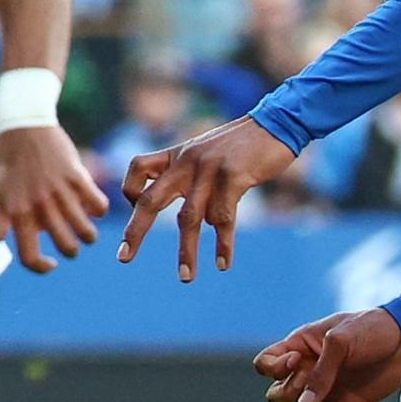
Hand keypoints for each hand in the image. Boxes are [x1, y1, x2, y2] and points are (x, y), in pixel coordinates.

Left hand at [0, 124, 105, 272]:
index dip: (42, 267)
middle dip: (71, 251)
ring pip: (86, 231)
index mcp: (18, 214)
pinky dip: (98, 211)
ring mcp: (60, 191)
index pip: (31, 257)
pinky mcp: (77, 176)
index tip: (50, 263)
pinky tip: (91, 207)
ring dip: (88, 237)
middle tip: (70, 246)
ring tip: (85, 232)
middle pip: (66, 247)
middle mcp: (40, 206)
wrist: (24, 128)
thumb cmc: (8, 168)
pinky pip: (98, 205)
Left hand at [117, 117, 296, 281]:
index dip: (131, 192)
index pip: (137, 168)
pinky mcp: (234, 177)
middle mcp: (187, 161)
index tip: (138, 210)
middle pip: (151, 200)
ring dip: (187, 251)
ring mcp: (209, 170)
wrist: (276, 124)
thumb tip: (194, 221)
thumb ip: (192, 177)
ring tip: (186, 278)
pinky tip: (223, 263)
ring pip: (189, 219)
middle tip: (124, 258)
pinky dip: (223, 244)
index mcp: (177, 154)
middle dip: (136, 231)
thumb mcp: (206, 151)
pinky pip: (223, 218)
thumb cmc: (242, 145)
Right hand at [256, 307, 400, 401]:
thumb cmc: (371, 329)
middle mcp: (310, 372)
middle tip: (312, 386)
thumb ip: (321, 372)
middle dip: (289, 396)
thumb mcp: (341, 341)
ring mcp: (329, 391)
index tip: (297, 361)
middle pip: (277, 396)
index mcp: (301, 348)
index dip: (273, 369)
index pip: (266, 364)